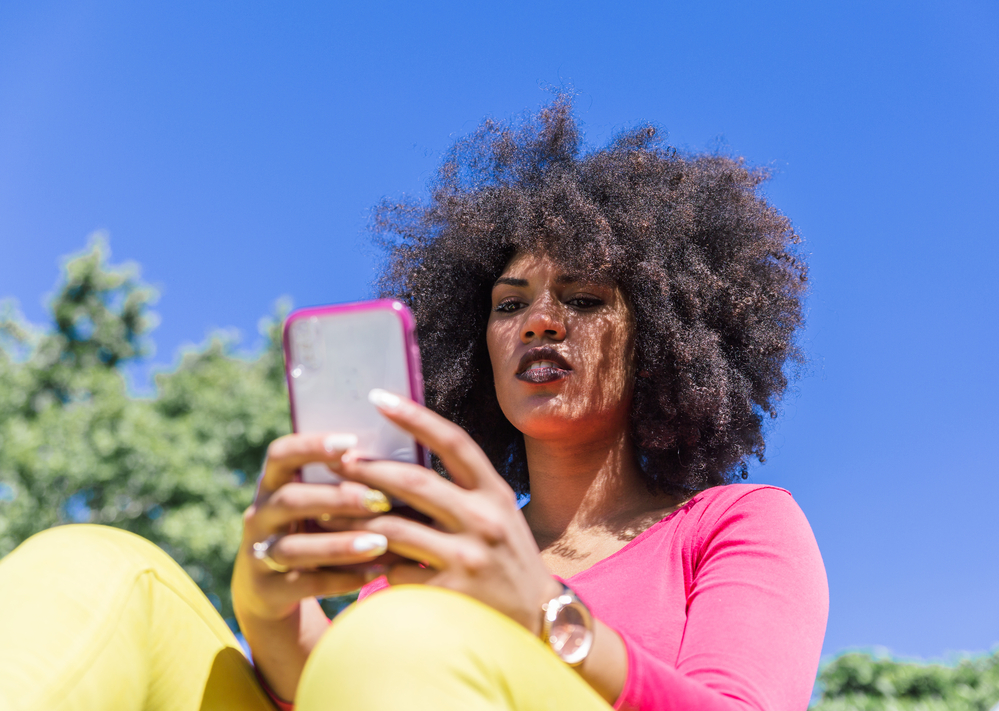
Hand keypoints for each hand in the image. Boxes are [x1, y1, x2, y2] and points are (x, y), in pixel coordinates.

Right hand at [232, 432, 394, 622]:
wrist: (274, 590)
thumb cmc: (314, 531)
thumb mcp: (321, 505)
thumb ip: (347, 485)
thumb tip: (406, 466)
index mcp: (273, 484)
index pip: (281, 454)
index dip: (312, 446)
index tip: (351, 442)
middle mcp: (260, 515)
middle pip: (289, 499)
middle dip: (335, 498)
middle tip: (379, 500)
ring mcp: (258, 555)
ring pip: (293, 547)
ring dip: (339, 544)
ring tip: (380, 542)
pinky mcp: (267, 590)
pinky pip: (304, 584)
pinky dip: (341, 579)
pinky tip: (373, 574)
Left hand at [336, 389, 561, 634]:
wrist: (539, 617)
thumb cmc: (507, 556)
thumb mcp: (498, 513)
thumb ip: (462, 489)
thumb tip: (401, 461)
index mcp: (496, 492)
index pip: (454, 442)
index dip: (415, 417)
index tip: (378, 398)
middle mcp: (485, 519)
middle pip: (415, 482)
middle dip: (369, 469)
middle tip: (336, 460)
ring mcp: (469, 556)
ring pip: (397, 529)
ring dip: (358, 519)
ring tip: (327, 510)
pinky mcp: (451, 591)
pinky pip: (398, 571)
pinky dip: (375, 563)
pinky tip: (356, 557)